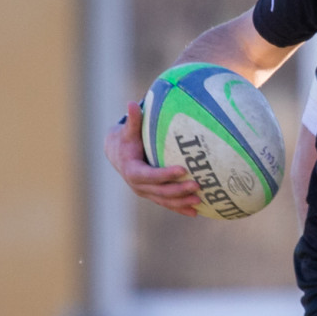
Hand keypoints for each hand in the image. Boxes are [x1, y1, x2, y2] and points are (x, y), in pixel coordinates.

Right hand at [104, 101, 200, 215]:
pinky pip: (167, 204)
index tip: (182, 169)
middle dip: (178, 190)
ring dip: (182, 203)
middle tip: (197, 185)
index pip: (149, 175)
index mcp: (132, 171)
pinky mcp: (152, 196)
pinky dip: (180, 208)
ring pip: (165, 201)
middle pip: (160, 191)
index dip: (165, 174)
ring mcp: (146, 193)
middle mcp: (138, 186)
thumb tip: (132, 103)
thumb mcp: (128, 131)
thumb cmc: (126, 139)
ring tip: (200, 201)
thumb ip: (133, 120)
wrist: (117, 154)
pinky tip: (196, 212)